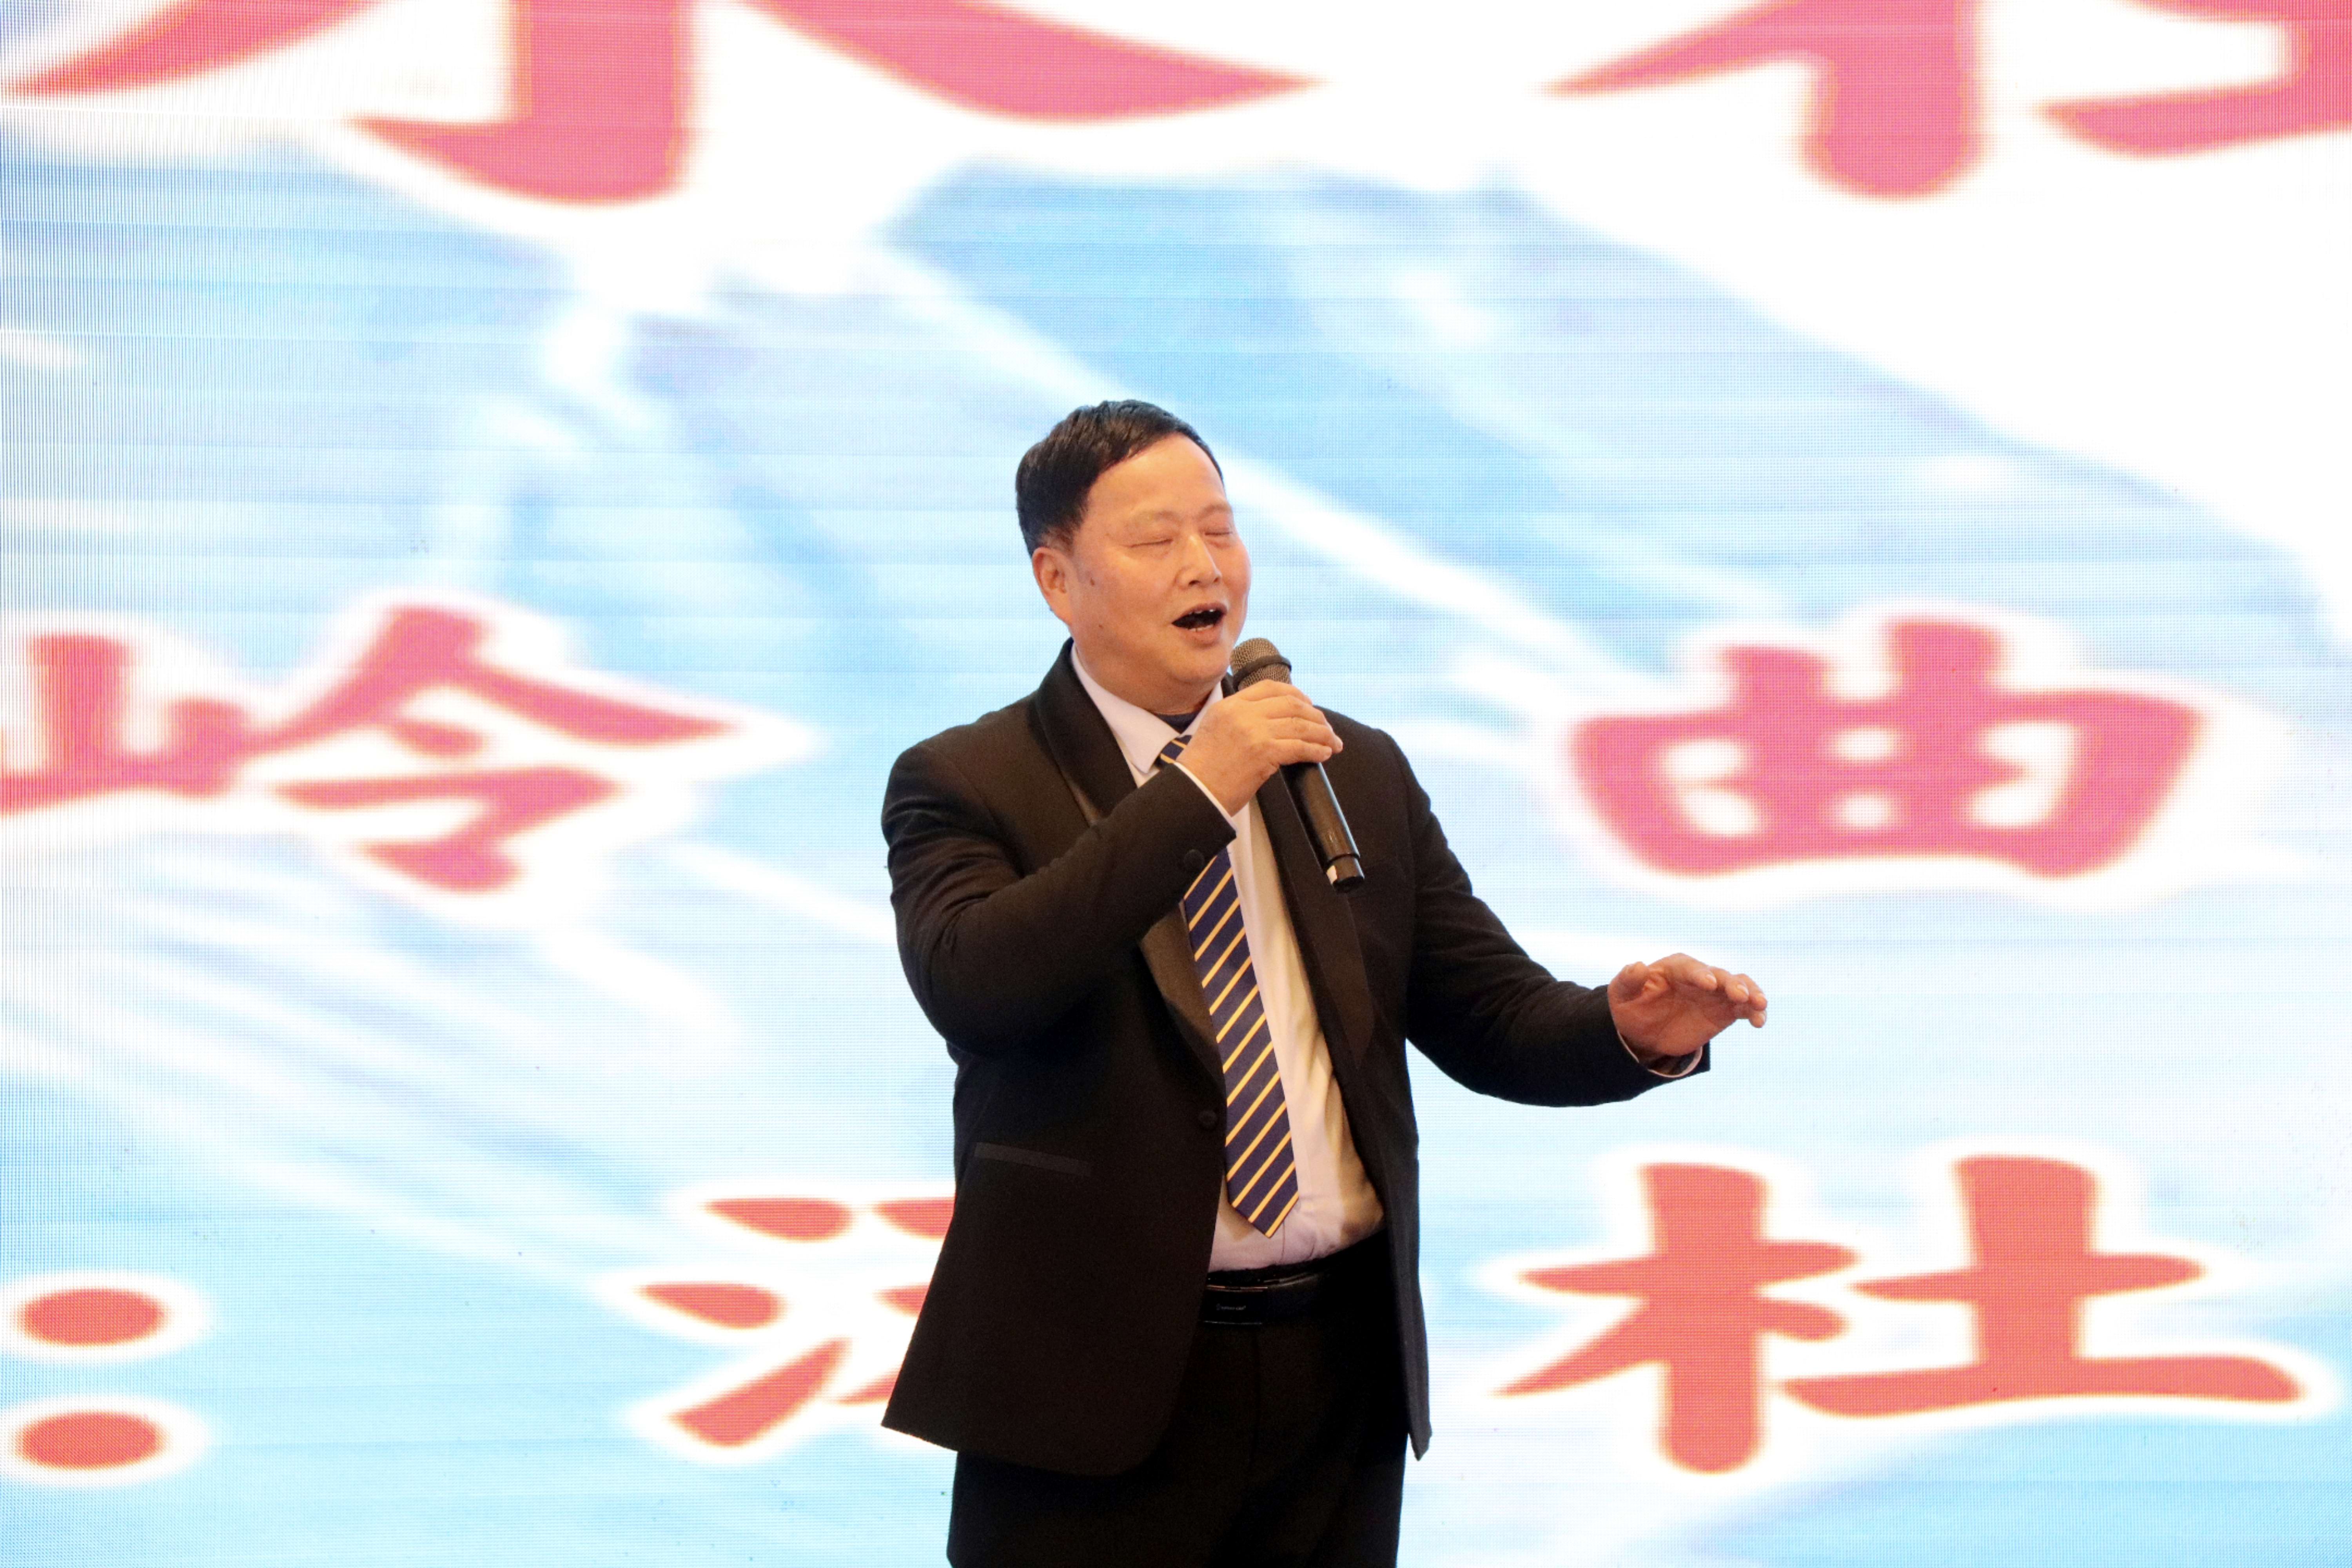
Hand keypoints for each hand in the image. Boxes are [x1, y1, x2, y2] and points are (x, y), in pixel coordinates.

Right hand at [1182, 681, 1341, 812]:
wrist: (1194, 792)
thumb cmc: (1203, 769)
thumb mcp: (1215, 729)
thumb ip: (1240, 718)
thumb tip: (1274, 720)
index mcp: (1229, 705)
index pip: (1270, 687)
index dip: (1296, 694)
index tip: (1309, 705)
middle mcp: (1242, 713)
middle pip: (1291, 704)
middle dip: (1315, 716)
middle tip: (1327, 729)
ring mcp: (1254, 731)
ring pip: (1300, 725)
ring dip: (1322, 734)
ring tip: (1332, 743)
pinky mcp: (1263, 753)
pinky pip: (1299, 747)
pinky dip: (1316, 750)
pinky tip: (1323, 754)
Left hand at [1608, 953, 1766, 1065]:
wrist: (1643, 1031)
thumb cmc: (1631, 1006)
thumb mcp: (1621, 995)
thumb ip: (1628, 981)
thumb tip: (1637, 966)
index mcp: (1675, 968)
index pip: (1690, 968)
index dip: (1700, 974)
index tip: (1710, 984)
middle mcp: (1699, 977)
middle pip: (1721, 976)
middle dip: (1732, 984)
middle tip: (1740, 995)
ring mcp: (1715, 993)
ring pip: (1739, 987)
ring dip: (1751, 993)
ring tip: (1760, 1005)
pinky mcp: (1724, 1011)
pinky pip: (1744, 1008)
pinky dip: (1754, 1012)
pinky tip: (1759, 1021)